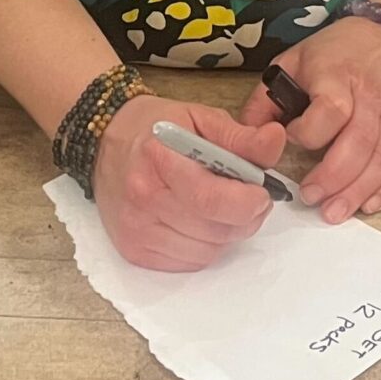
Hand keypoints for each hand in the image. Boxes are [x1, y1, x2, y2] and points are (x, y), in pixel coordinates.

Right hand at [93, 93, 285, 272]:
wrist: (104, 141)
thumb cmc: (154, 127)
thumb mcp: (199, 118)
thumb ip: (240, 136)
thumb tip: (276, 140)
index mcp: (157, 159)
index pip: (212, 199)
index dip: (248, 202)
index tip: (262, 191)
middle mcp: (142, 199)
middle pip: (215, 230)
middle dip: (245, 217)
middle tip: (249, 197)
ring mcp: (135, 230)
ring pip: (208, 251)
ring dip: (226, 233)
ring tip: (220, 206)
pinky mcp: (134, 251)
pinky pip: (190, 262)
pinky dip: (205, 246)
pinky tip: (198, 220)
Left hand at [238, 17, 380, 222]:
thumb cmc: (336, 51)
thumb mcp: (293, 60)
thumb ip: (266, 100)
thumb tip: (246, 138)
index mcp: (337, 75)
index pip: (329, 112)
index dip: (307, 134)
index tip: (289, 141)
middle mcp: (371, 96)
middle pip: (357, 144)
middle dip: (332, 177)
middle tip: (310, 198)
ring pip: (380, 160)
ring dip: (356, 191)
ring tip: (333, 212)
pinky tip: (370, 205)